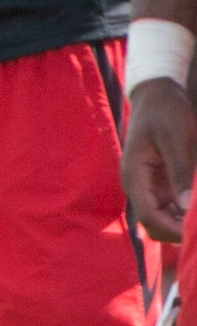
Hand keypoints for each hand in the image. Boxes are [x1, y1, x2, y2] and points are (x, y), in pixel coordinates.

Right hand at [122, 77, 196, 241]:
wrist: (157, 93)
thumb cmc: (165, 110)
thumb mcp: (175, 137)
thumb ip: (180, 172)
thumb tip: (186, 206)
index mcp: (134, 175)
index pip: (149, 217)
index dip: (173, 231)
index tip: (196, 231)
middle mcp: (137, 186)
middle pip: (155, 225)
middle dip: (179, 231)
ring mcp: (147, 186)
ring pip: (164, 220)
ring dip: (183, 224)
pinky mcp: (158, 184)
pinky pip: (170, 209)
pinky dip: (185, 213)